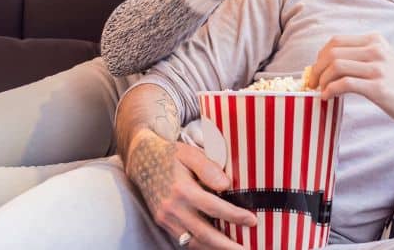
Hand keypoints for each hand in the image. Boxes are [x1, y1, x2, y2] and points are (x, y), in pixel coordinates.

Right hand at [125, 129, 255, 248]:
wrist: (141, 161)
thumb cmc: (169, 154)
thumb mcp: (188, 153)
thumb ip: (208, 167)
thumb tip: (226, 186)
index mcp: (182, 189)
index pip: (213, 207)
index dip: (234, 216)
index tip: (252, 221)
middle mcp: (172, 208)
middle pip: (205, 234)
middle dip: (227, 246)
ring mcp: (166, 218)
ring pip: (194, 242)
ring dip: (215, 249)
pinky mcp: (163, 223)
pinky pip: (184, 240)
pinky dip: (201, 246)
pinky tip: (215, 246)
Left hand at [308, 33, 393, 144]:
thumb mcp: (384, 61)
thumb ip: (361, 58)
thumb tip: (328, 64)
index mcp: (375, 40)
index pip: (336, 41)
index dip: (320, 56)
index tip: (316, 70)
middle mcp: (376, 50)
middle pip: (332, 52)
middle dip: (317, 68)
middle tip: (313, 83)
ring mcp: (378, 68)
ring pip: (335, 66)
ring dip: (322, 80)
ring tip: (320, 91)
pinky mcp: (378, 87)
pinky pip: (344, 84)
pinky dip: (330, 90)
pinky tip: (327, 97)